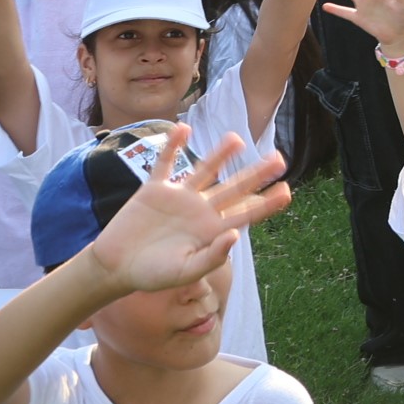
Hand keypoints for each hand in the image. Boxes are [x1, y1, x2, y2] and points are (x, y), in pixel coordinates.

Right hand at [79, 123, 291, 295]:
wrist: (115, 267)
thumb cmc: (151, 275)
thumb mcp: (184, 272)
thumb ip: (211, 256)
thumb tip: (235, 236)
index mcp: (211, 230)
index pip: (245, 214)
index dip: (267, 203)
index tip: (287, 191)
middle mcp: (199, 210)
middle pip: (233, 187)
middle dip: (256, 174)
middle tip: (279, 159)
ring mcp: (178, 198)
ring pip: (204, 170)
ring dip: (220, 154)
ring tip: (237, 139)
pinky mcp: (153, 190)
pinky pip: (164, 163)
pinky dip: (172, 146)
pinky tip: (182, 129)